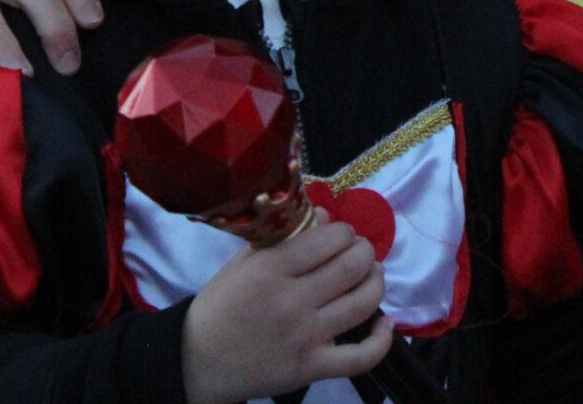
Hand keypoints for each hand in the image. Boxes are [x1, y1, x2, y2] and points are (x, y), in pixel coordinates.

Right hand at [181, 222, 390, 403]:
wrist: (197, 362)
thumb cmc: (220, 307)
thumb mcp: (243, 262)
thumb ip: (285, 237)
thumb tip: (327, 215)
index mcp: (270, 270)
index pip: (330, 239)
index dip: (344, 232)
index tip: (340, 235)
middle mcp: (291, 301)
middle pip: (353, 266)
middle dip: (365, 252)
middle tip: (359, 252)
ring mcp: (305, 337)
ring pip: (364, 303)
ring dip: (376, 282)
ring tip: (372, 275)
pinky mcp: (312, 368)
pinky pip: (361, 357)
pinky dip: (382, 339)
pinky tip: (385, 323)